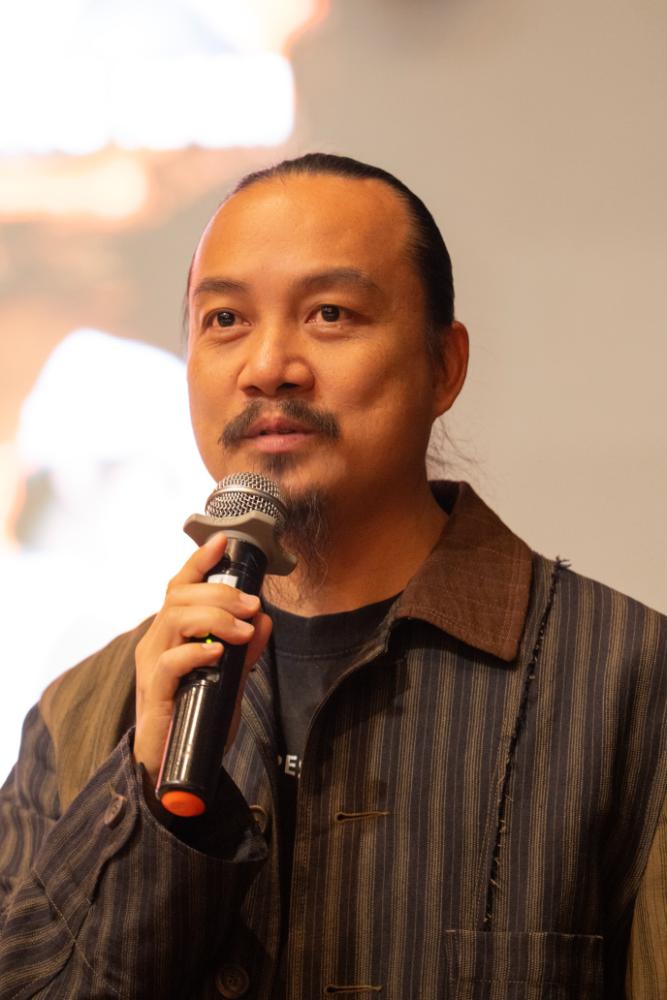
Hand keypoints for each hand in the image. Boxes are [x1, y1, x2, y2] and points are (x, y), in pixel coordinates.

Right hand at [133, 531, 271, 789]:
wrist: (172, 767)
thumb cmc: (196, 718)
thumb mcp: (232, 677)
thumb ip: (246, 649)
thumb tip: (264, 619)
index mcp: (171, 634)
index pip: (180, 587)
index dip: (199, 562)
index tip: (223, 541)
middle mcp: (156, 643)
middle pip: (180, 597)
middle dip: (221, 594)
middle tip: (252, 605)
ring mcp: (152, 666)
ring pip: (174, 619)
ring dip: (215, 617)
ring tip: (242, 631)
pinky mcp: (153, 692)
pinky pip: (169, 661)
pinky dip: (197, 651)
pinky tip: (219, 653)